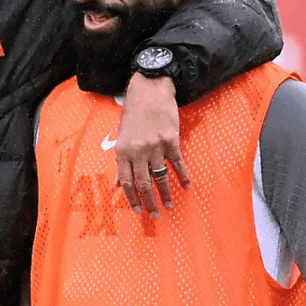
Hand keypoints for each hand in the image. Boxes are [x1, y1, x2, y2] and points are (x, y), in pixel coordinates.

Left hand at [115, 73, 191, 217]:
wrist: (150, 90)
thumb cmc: (134, 114)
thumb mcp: (122, 136)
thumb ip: (121, 160)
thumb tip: (118, 184)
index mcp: (123, 151)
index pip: (125, 181)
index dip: (131, 198)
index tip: (137, 211)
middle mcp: (138, 151)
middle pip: (143, 183)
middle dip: (149, 202)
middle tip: (154, 215)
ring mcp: (155, 146)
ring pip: (161, 176)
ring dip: (166, 194)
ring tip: (169, 206)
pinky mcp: (171, 140)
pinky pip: (177, 163)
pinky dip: (183, 176)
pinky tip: (186, 186)